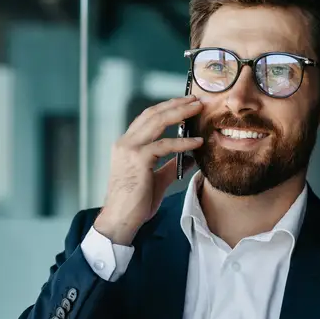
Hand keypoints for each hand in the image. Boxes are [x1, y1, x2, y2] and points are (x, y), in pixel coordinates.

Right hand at [94, 96, 203, 244]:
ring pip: (157, 121)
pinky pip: (164, 145)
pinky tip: (197, 142)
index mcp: (126, 145)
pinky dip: (183, 142)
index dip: (166, 108)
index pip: (147, 118)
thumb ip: (171, 166)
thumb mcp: (157, 180)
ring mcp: (129, 149)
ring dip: (180, 112)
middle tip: (196, 99)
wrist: (121, 219)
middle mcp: (125, 142)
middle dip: (175, 104)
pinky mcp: (138, 159)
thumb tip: (190, 158)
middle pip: (153, 113)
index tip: (185, 103)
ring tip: (198, 108)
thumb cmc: (136, 203)